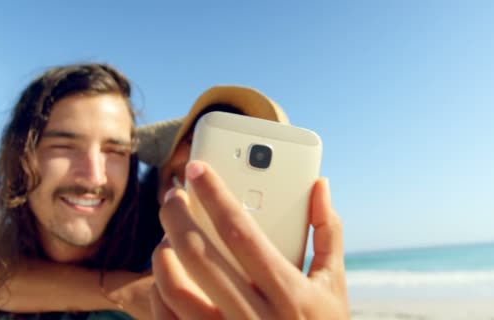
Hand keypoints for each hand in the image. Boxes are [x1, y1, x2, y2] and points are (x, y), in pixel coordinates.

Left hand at [150, 160, 348, 318]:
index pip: (242, 233)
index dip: (216, 196)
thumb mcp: (334, 284)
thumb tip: (320, 186)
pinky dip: (159, 290)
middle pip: (200, 255)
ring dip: (162, 254)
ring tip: (168, 235)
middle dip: (177, 216)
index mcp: (289, 294)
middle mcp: (255, 317)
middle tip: (173, 194)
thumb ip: (328, 233)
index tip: (197, 169)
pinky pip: (168, 319)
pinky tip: (166, 273)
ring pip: (174, 288)